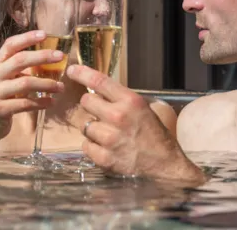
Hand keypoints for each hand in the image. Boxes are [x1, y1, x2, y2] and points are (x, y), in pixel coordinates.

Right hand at [0, 30, 65, 137]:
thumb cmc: (2, 94)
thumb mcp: (7, 77)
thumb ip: (21, 66)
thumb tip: (51, 56)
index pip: (10, 45)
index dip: (27, 38)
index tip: (44, 34)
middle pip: (20, 61)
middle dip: (42, 56)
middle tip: (60, 56)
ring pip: (25, 83)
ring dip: (47, 84)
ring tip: (61, 87)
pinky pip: (25, 104)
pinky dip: (41, 103)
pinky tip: (52, 102)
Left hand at [65, 64, 205, 185]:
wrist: (165, 165)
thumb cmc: (154, 134)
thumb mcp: (142, 108)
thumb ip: (120, 99)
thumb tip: (97, 91)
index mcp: (130, 101)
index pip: (99, 81)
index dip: (81, 73)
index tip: (71, 70)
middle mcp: (117, 117)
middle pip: (86, 102)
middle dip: (91, 105)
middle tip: (100, 112)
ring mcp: (109, 139)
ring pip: (84, 125)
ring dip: (93, 128)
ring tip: (108, 134)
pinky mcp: (104, 158)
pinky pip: (86, 145)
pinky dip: (93, 146)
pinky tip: (106, 147)